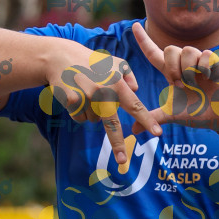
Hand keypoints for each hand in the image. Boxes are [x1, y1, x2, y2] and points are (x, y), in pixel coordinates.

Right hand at [45, 38, 160, 166]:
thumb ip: (128, 74)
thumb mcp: (113, 61)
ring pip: (94, 120)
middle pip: (111, 124)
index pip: (135, 105)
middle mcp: (102, 92)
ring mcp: (86, 98)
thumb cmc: (91, 61)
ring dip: (92, 113)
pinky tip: (76, 96)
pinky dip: (79, 112)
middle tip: (123, 161)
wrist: (60, 56)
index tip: (157, 133)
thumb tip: (136, 90)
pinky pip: (80, 118)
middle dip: (117, 145)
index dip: (146, 120)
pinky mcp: (71, 102)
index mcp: (116, 83)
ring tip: (86, 94)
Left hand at [132, 23, 218, 132]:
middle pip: (170, 49)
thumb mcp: (172, 114)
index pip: (153, 53)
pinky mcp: (214, 62)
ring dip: (188, 70)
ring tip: (195, 84)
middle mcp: (183, 64)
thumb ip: (153, 117)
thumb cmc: (197, 113)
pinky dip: (203, 68)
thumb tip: (133, 130)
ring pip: (187, 50)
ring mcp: (199, 61)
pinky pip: (204, 55)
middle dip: (172, 67)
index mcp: (171, 73)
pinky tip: (208, 78)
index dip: (143, 40)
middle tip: (180, 84)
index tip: (133, 25)